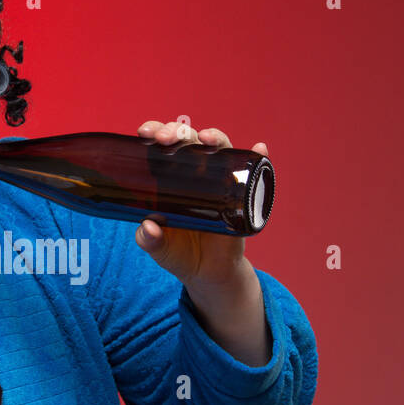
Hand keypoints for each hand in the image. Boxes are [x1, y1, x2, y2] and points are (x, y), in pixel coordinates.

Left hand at [135, 120, 267, 292]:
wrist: (208, 273)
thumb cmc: (179, 254)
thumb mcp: (160, 249)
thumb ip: (149, 240)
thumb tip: (148, 227)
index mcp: (169, 177)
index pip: (162, 144)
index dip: (155, 131)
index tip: (145, 133)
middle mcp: (195, 172)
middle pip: (188, 140)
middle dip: (177, 131)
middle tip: (166, 139)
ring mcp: (220, 180)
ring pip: (219, 149)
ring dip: (215, 137)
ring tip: (208, 139)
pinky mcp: (241, 194)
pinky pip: (252, 171)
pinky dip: (257, 157)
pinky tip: (258, 149)